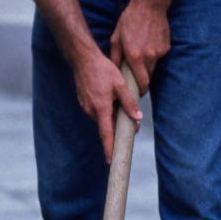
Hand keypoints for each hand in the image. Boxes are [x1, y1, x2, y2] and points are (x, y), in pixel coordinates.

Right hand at [72, 47, 141, 163]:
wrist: (83, 59)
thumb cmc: (102, 69)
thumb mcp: (120, 84)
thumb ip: (129, 102)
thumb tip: (138, 118)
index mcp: (101, 108)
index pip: (106, 134)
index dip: (109, 148)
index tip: (111, 160)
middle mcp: (91, 110)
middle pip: (106, 126)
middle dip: (118, 128)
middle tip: (133, 126)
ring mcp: (86, 106)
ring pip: (102, 117)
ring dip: (112, 116)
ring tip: (121, 105)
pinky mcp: (84, 101)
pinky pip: (97, 110)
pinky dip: (105, 109)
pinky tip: (110, 98)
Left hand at [110, 0, 170, 96]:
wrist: (149, 6)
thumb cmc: (129, 20)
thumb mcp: (116, 38)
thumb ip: (115, 57)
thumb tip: (115, 71)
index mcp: (135, 56)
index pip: (141, 82)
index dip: (140, 91)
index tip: (138, 93)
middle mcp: (149, 56)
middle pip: (149, 77)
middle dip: (143, 80)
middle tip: (136, 77)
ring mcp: (159, 52)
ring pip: (154, 67)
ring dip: (148, 66)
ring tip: (141, 55)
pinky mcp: (166, 47)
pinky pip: (159, 56)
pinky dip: (154, 55)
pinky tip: (148, 44)